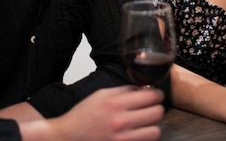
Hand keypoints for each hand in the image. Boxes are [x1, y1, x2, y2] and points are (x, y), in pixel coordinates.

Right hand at [38, 85, 164, 140]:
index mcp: (115, 103)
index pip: (151, 96)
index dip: (156, 94)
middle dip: (156, 108)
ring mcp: (123, 139)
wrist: (68, 137)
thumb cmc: (83, 116)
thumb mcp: (101, 95)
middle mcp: (121, 122)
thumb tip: (143, 89)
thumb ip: (123, 91)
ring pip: (156, 131)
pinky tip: (138, 133)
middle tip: (152, 108)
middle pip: (157, 113)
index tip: (155, 95)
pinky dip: (144, 137)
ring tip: (145, 123)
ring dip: (152, 126)